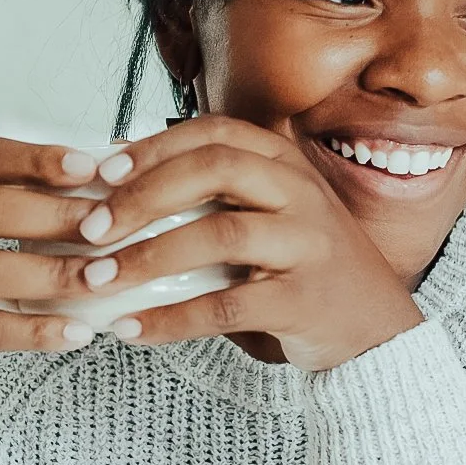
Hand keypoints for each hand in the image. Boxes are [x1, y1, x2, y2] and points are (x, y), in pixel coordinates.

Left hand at [70, 116, 423, 370]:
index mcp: (285, 164)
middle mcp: (301, 194)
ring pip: (219, 235)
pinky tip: (131, 329)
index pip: (214, 133)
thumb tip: (119, 182)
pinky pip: (226, 307)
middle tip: (90, 227)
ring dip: (147, 256)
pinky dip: (170, 319)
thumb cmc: (303, 268)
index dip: (153, 148)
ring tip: (98, 278)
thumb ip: (215, 195)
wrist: (375, 331)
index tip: (101, 172)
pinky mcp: (303, 301)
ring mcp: (307, 245)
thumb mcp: (271, 214)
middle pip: (215, 170)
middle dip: (143, 195)